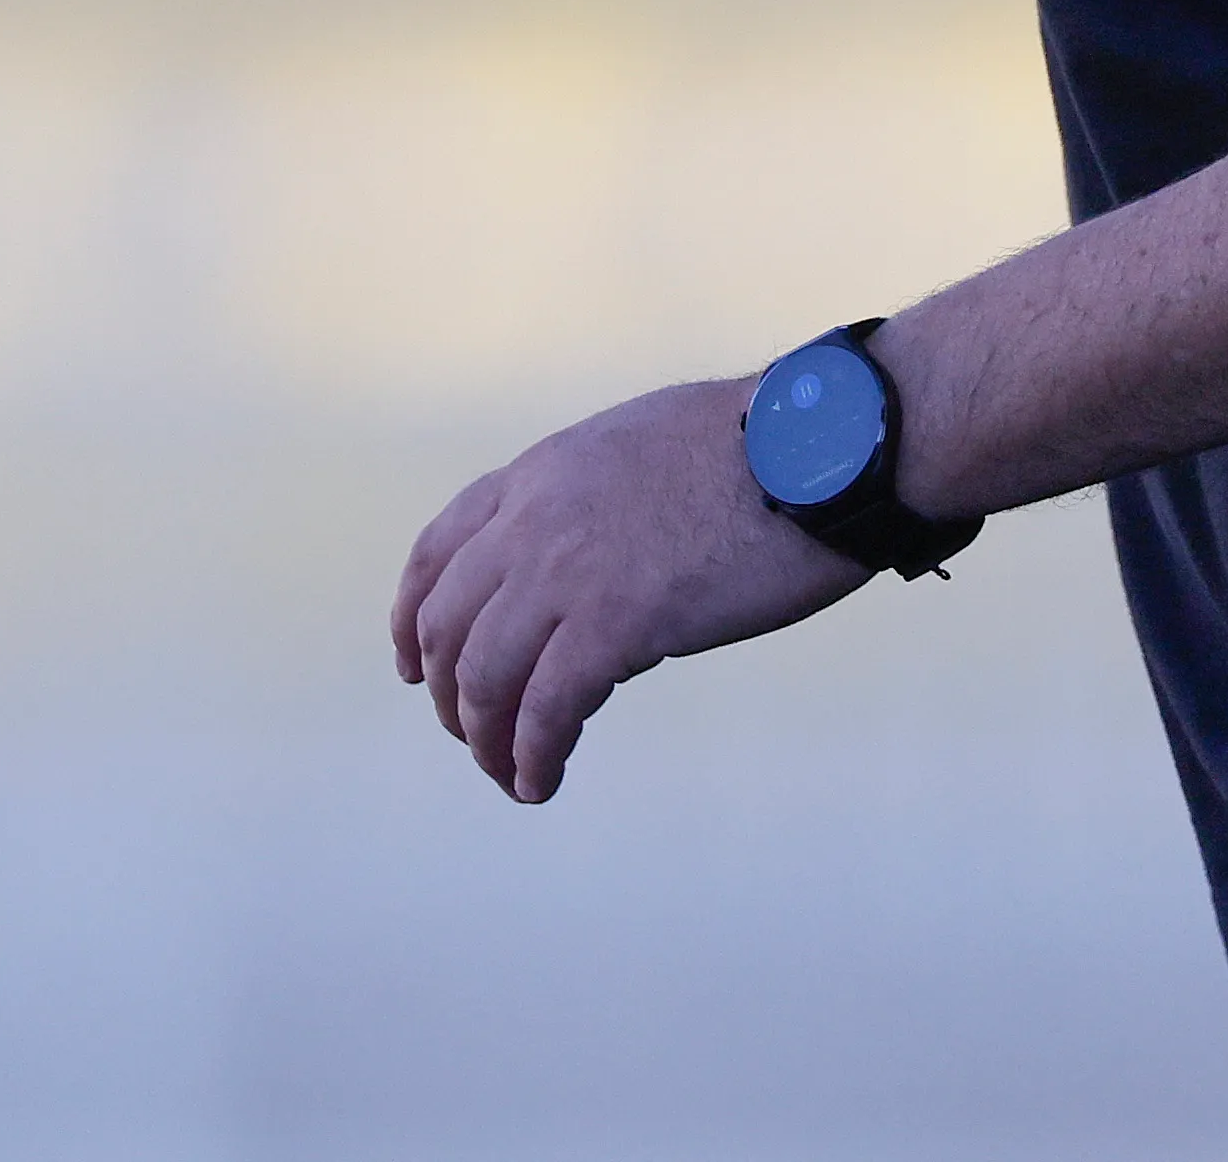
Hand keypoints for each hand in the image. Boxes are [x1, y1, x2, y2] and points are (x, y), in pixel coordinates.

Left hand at [391, 375, 867, 804]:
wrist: (815, 448)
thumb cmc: (755, 447)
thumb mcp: (632, 451)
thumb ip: (588, 501)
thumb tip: (591, 565)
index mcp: (538, 475)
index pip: (436, 551)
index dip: (412, 618)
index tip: (412, 666)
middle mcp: (533, 522)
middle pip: (447, 625)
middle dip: (448, 693)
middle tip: (473, 736)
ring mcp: (568, 572)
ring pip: (484, 676)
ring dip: (486, 738)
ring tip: (511, 774)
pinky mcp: (620, 624)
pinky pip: (547, 709)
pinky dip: (533, 755)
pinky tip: (541, 780)